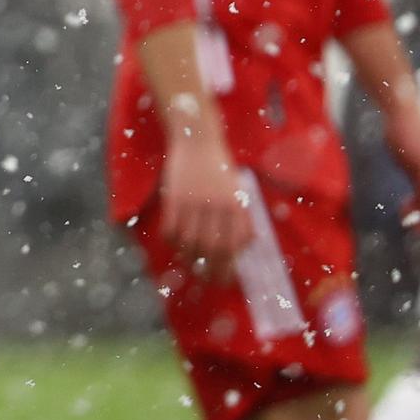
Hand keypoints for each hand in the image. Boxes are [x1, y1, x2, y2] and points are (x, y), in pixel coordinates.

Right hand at [158, 133, 252, 282]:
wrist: (197, 139)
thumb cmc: (219, 166)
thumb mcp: (238, 190)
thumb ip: (242, 217)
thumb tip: (248, 243)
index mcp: (236, 206)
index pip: (233, 246)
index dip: (228, 267)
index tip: (224, 279)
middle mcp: (216, 206)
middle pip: (212, 248)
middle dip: (209, 270)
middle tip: (206, 280)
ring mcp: (193, 201)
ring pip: (190, 241)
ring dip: (189, 258)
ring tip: (189, 265)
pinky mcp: (174, 197)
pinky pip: (170, 228)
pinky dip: (171, 241)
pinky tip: (174, 243)